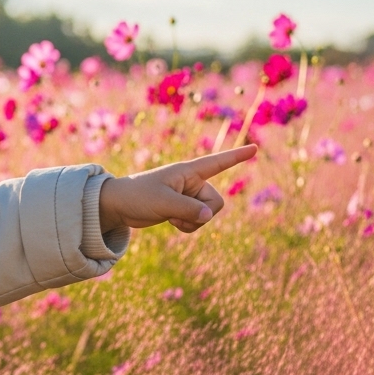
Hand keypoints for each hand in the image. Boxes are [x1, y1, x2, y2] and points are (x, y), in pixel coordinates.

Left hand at [98, 145, 256, 233]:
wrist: (119, 206)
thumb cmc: (138, 196)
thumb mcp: (163, 202)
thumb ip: (188, 209)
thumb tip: (208, 216)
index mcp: (188, 172)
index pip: (218, 162)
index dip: (237, 157)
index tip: (255, 148)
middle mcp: (192, 182)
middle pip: (216, 202)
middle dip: (202, 213)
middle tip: (178, 214)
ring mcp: (188, 196)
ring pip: (208, 214)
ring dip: (192, 222)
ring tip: (171, 217)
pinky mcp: (183, 209)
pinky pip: (198, 222)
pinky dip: (187, 226)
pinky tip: (171, 222)